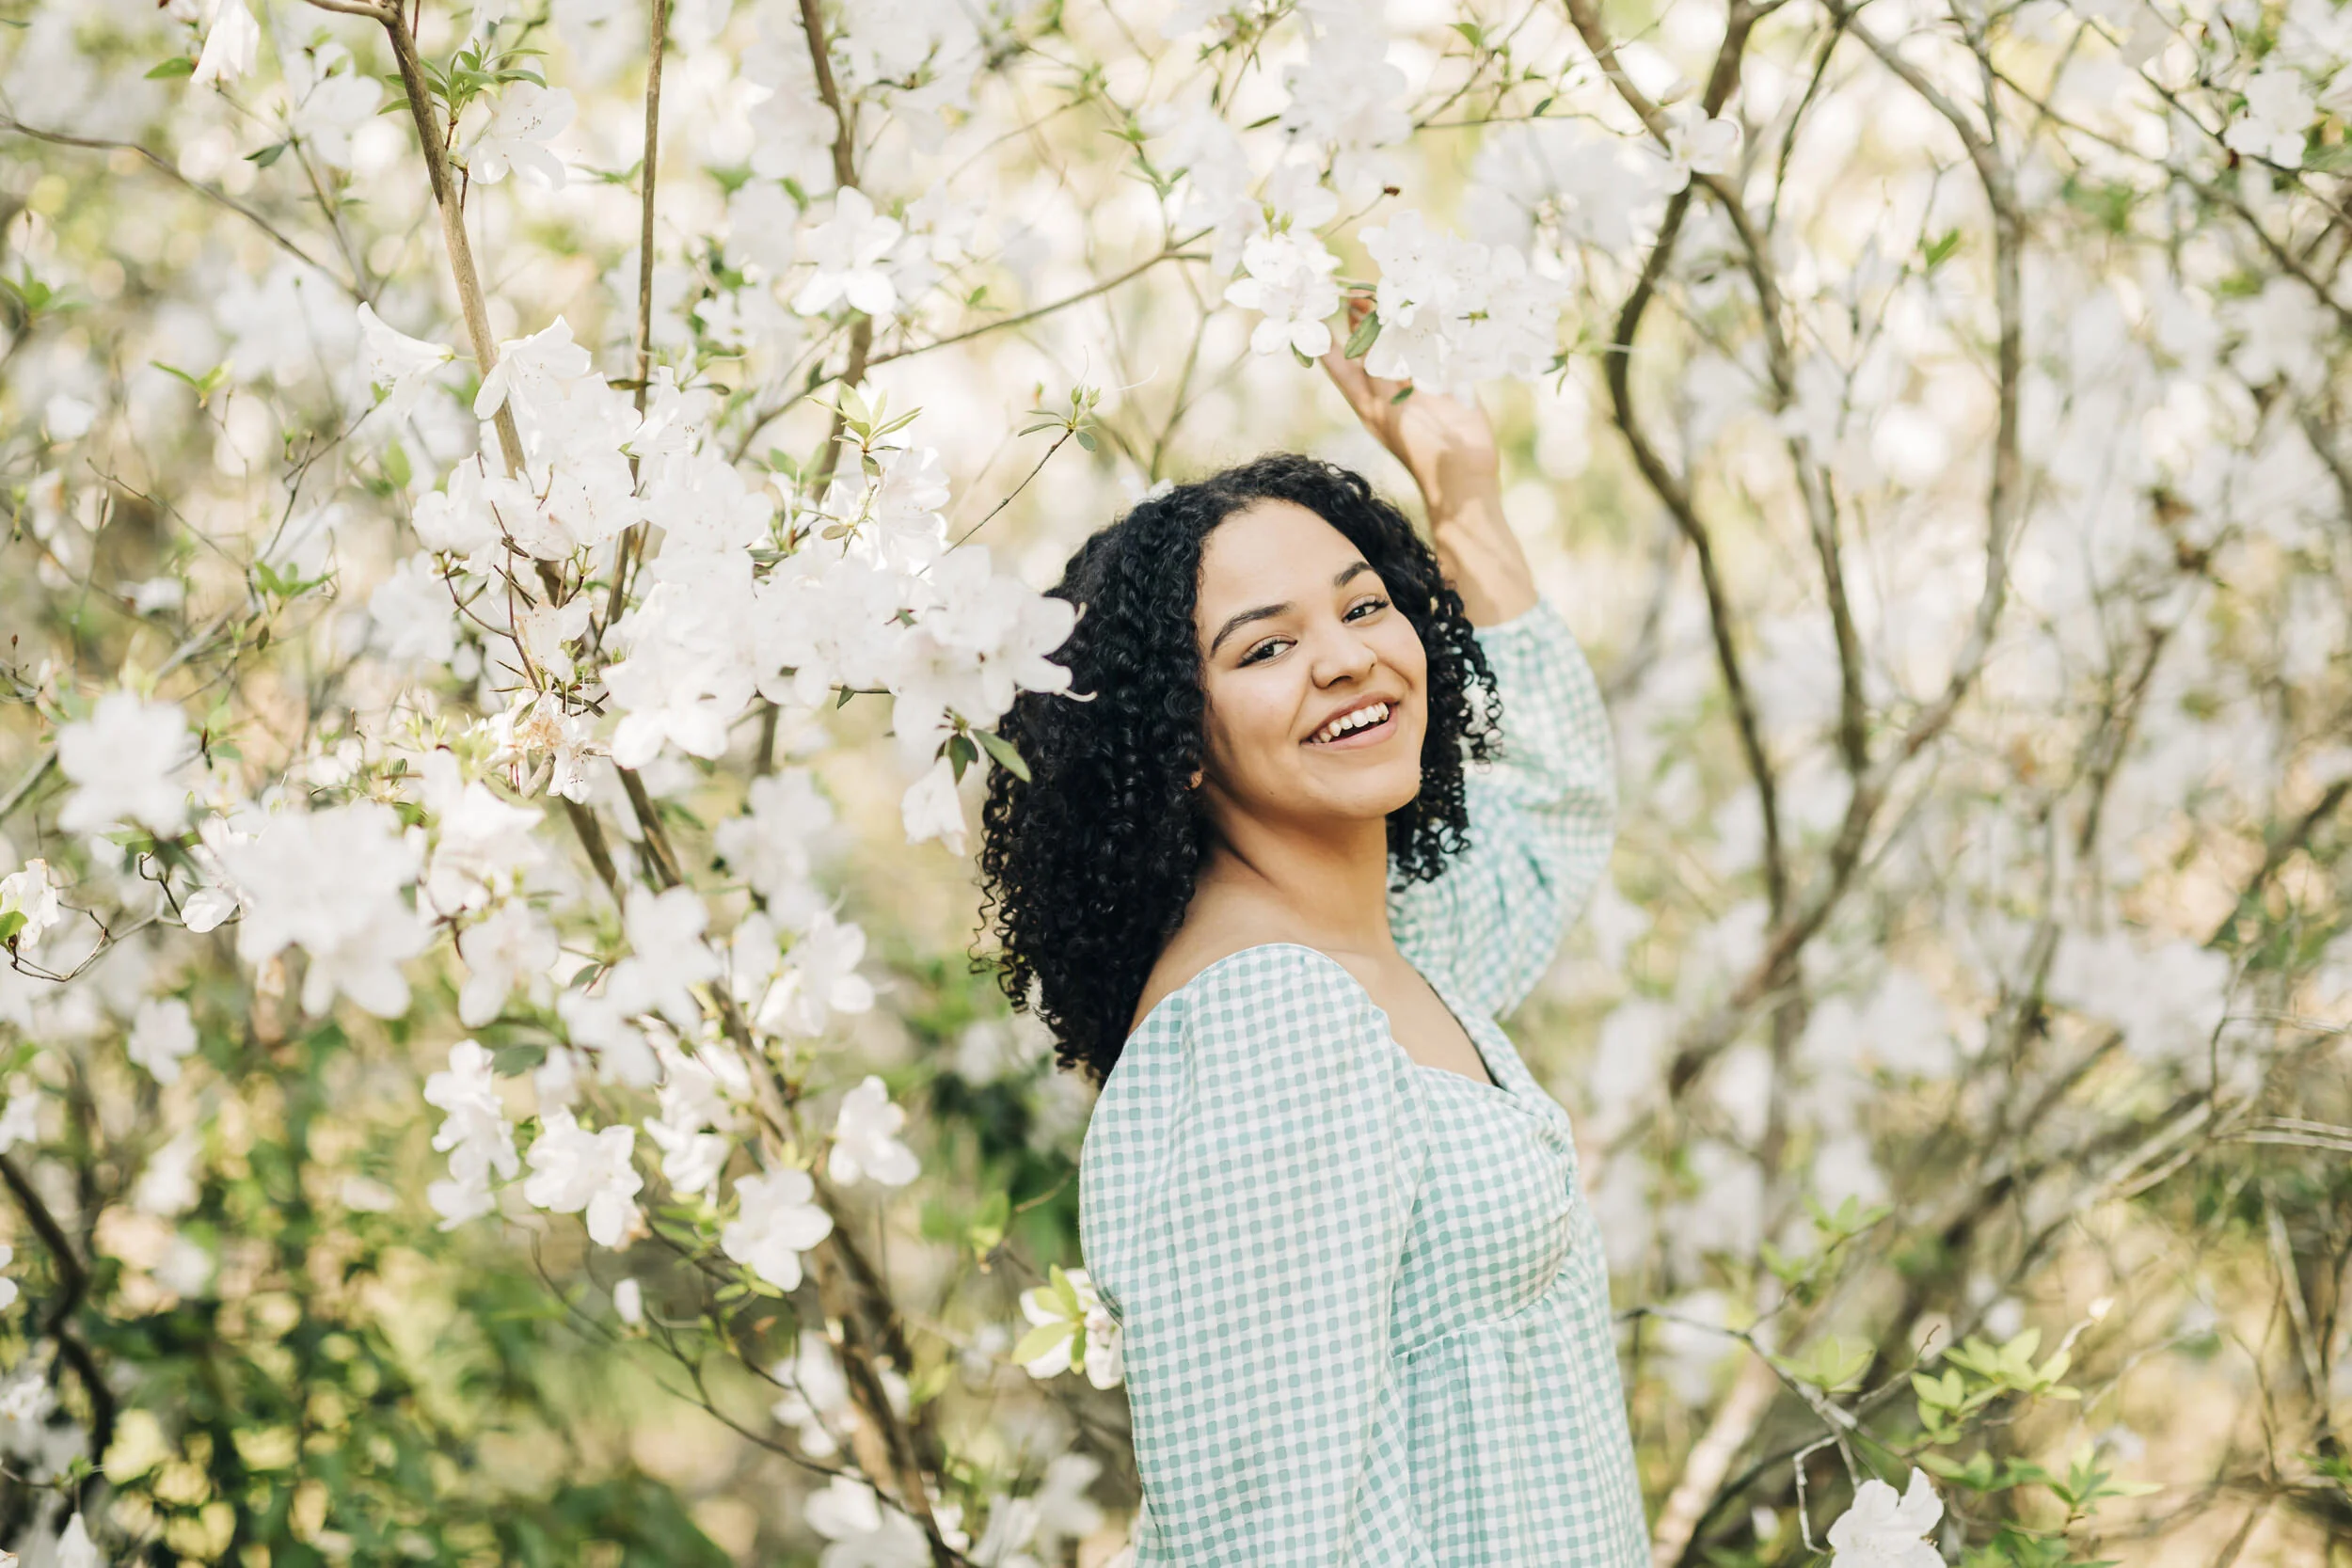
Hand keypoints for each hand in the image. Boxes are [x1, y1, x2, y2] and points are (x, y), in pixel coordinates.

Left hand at [1318, 296, 1502, 526]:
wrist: (1462, 476)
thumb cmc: (1420, 449)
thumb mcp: (1390, 412)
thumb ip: (1378, 378)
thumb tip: (1361, 346)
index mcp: (1369, 403)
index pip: (1341, 367)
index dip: (1329, 342)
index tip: (1314, 315)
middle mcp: (1390, 393)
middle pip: (1372, 351)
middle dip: (1364, 322)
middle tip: (1355, 292)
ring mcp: (1419, 388)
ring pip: (1401, 348)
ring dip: (1394, 323)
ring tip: (1386, 294)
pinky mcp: (1446, 385)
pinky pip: (1433, 354)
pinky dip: (1429, 334)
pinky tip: (1428, 312)